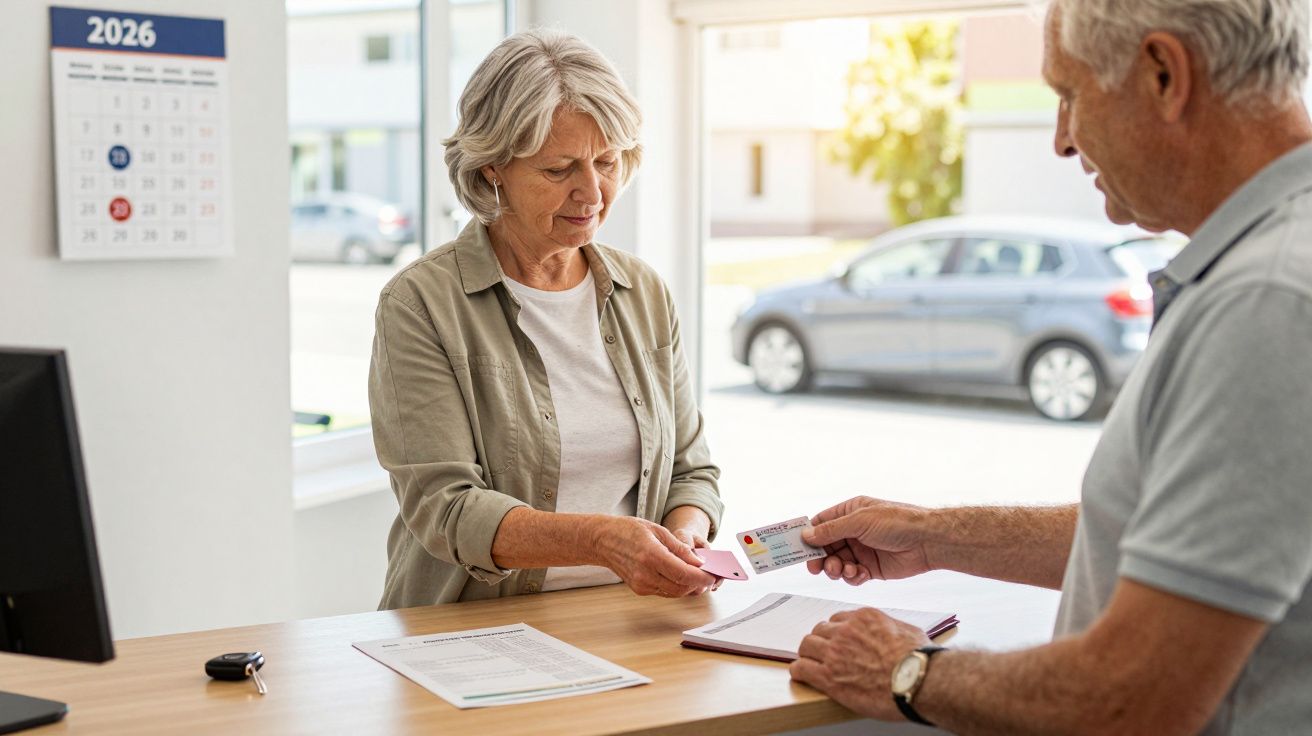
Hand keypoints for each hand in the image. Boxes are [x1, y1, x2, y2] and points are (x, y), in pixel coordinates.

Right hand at [591, 517, 717, 596]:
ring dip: (689, 586)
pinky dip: (676, 585)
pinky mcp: (640, 589)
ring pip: (675, 592)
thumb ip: (680, 549)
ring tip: (698, 575)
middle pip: (682, 587)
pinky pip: (665, 591)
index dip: (702, 577)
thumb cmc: (628, 531)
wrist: (602, 540)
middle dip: (698, 583)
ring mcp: (641, 584)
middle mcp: (645, 574)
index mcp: (651, 556)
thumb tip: (699, 562)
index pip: (684, 574)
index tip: (713, 574)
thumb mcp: (658, 531)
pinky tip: (681, 576)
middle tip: (709, 575)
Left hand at [789, 608, 931, 720]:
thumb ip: (891, 627)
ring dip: (808, 654)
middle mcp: (846, 631)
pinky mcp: (829, 677)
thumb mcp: (908, 630)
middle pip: (819, 630)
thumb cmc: (920, 659)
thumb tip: (892, 630)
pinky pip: (802, 668)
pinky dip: (800, 671)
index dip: (837, 632)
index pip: (838, 619)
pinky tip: (802, 674)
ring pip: (807, 646)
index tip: (838, 641)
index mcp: (864, 617)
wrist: (919, 681)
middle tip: (824, 653)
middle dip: (821, 641)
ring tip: (811, 663)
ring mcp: (835, 653)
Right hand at [802, 497, 933, 584]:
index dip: (809, 536)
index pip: (821, 524)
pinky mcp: (871, 568)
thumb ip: (831, 530)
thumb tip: (807, 535)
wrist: (928, 542)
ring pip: (837, 563)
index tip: (798, 549)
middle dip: (821, 558)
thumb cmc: (898, 522)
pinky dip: (852, 577)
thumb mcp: (860, 521)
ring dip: (836, 569)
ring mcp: (862, 550)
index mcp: (850, 513)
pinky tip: (859, 574)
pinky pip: (852, 575)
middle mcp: (854, 531)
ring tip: (843, 570)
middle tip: (817, 568)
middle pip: (826, 547)